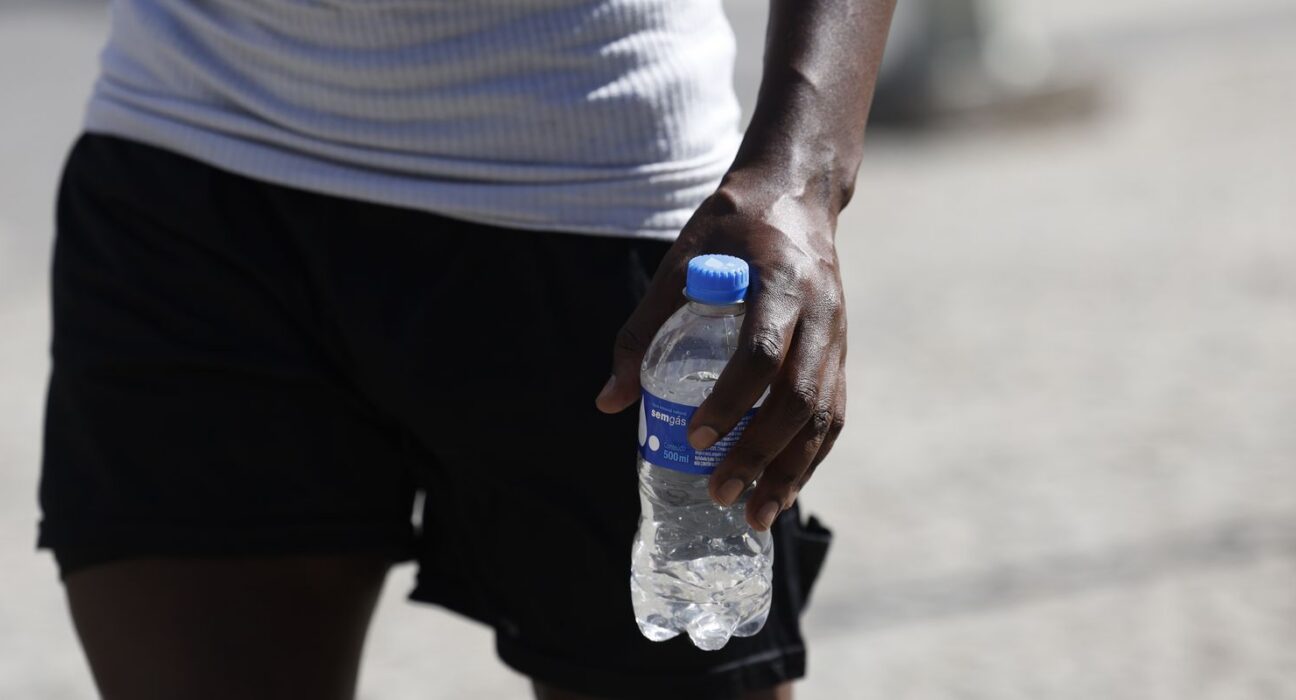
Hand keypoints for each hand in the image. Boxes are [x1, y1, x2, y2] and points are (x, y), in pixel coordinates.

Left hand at [596, 169, 847, 531]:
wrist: (797, 194)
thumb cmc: (730, 227)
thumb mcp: (678, 262)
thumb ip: (642, 330)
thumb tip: (609, 402)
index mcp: (778, 281)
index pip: (761, 353)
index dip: (730, 400)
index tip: (695, 435)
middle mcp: (819, 312)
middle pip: (797, 397)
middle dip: (760, 453)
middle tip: (720, 492)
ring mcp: (838, 334)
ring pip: (823, 414)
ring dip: (793, 470)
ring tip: (757, 515)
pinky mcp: (842, 351)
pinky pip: (833, 413)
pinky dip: (811, 457)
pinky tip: (784, 489)